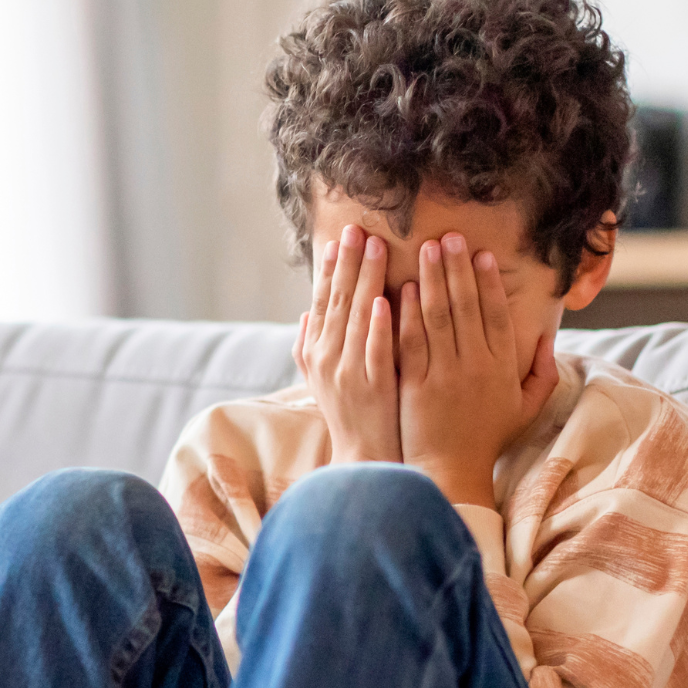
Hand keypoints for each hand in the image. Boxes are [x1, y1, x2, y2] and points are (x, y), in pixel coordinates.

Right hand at [295, 224, 400, 463]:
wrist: (364, 459)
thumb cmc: (350, 416)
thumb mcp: (321, 381)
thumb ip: (309, 347)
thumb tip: (303, 314)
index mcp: (316, 353)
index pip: (322, 301)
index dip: (330, 268)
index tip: (338, 238)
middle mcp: (327, 359)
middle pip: (337, 301)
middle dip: (347, 262)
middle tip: (357, 228)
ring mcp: (349, 373)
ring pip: (356, 318)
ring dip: (364, 280)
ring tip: (375, 247)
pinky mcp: (372, 388)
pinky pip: (374, 350)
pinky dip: (377, 325)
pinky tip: (383, 299)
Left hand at [396, 232, 558, 507]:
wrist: (450, 473)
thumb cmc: (488, 440)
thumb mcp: (526, 409)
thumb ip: (542, 373)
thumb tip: (547, 339)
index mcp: (502, 368)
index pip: (495, 314)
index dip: (488, 281)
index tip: (481, 253)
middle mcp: (475, 367)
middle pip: (466, 306)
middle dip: (457, 267)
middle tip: (448, 236)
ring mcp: (444, 375)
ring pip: (438, 317)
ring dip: (432, 279)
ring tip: (424, 249)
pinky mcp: (415, 385)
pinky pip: (411, 342)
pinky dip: (407, 314)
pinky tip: (402, 289)